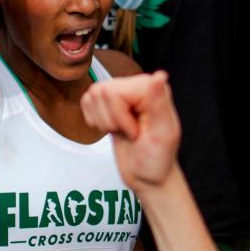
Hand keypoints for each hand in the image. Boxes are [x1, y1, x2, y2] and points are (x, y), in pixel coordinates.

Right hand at [80, 72, 180, 189]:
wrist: (146, 175)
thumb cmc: (157, 159)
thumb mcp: (163, 133)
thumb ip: (159, 103)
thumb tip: (159, 75)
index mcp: (150, 87)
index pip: (114, 92)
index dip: (120, 117)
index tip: (137, 132)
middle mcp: (135, 84)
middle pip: (101, 92)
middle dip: (111, 120)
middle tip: (130, 132)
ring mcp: (120, 92)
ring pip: (92, 95)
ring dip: (103, 121)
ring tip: (122, 131)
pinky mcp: (107, 103)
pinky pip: (86, 101)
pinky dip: (94, 121)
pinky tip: (112, 129)